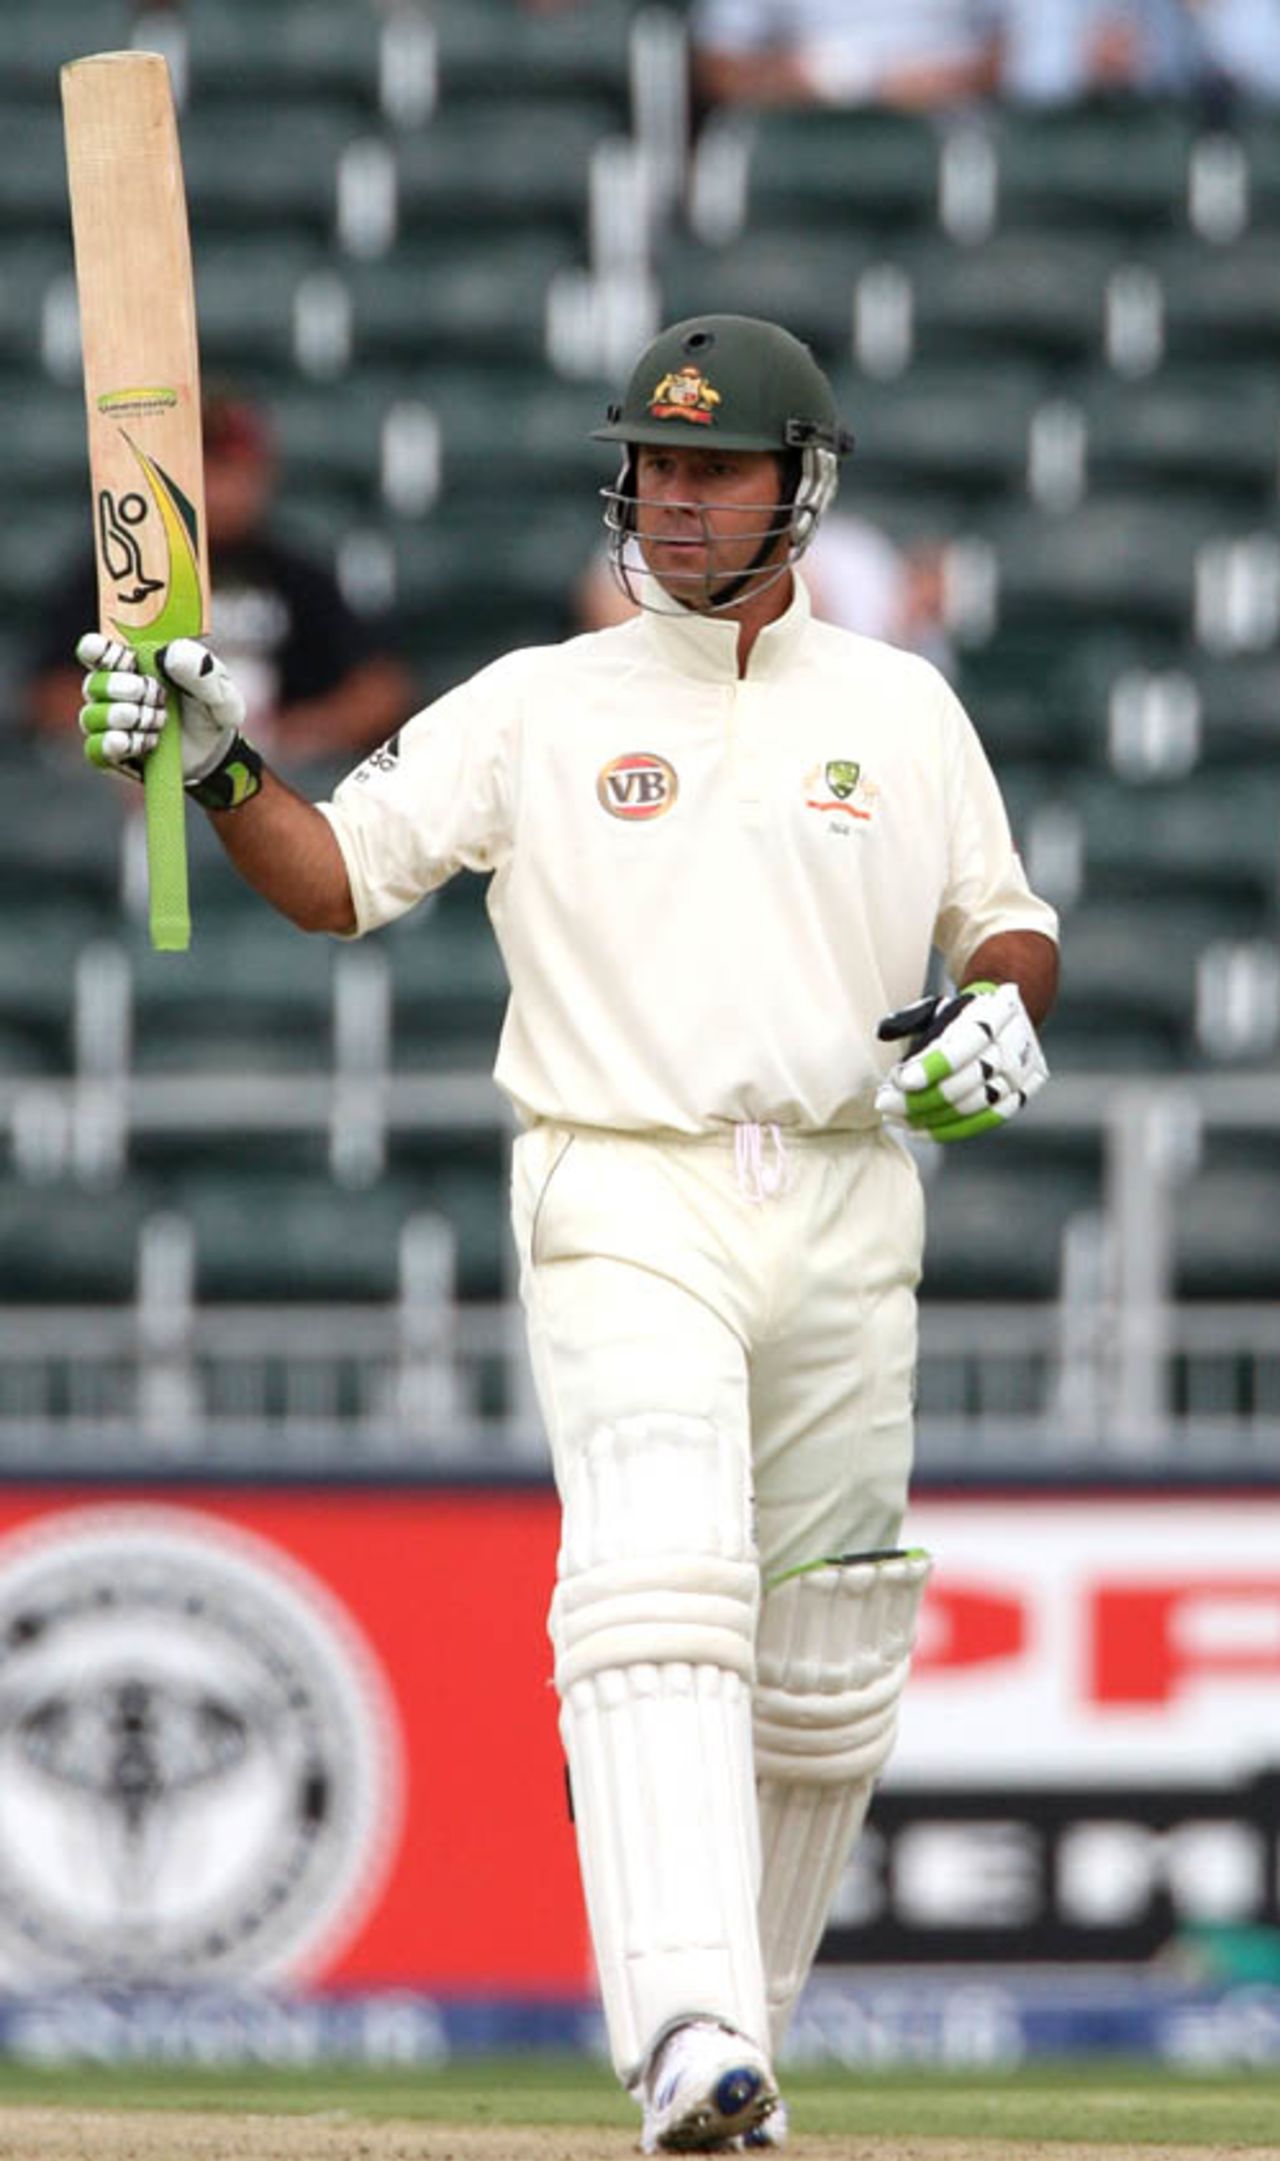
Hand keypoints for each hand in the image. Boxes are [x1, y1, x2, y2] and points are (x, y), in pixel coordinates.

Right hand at [77, 633, 243, 786]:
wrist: (215, 751)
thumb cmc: (210, 708)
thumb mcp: (218, 687)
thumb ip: (200, 668)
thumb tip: (170, 654)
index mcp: (131, 662)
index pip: (93, 649)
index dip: (98, 650)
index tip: (126, 660)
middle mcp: (111, 690)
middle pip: (94, 684)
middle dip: (127, 690)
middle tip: (160, 697)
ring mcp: (108, 723)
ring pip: (92, 716)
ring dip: (128, 718)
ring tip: (161, 722)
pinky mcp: (111, 754)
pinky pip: (95, 749)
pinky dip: (119, 744)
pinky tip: (147, 742)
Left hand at [875, 980, 1047, 1141]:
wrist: (1008, 1019)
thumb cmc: (964, 1015)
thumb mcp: (940, 1006)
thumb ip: (912, 1018)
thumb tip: (884, 1031)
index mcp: (996, 1013)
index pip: (964, 1046)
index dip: (932, 1066)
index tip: (900, 1080)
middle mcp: (1014, 1044)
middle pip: (966, 1081)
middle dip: (921, 1097)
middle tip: (885, 1102)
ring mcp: (1021, 1073)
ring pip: (973, 1106)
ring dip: (929, 1117)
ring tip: (895, 1117)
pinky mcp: (1021, 1095)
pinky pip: (983, 1121)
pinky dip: (949, 1129)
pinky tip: (918, 1130)